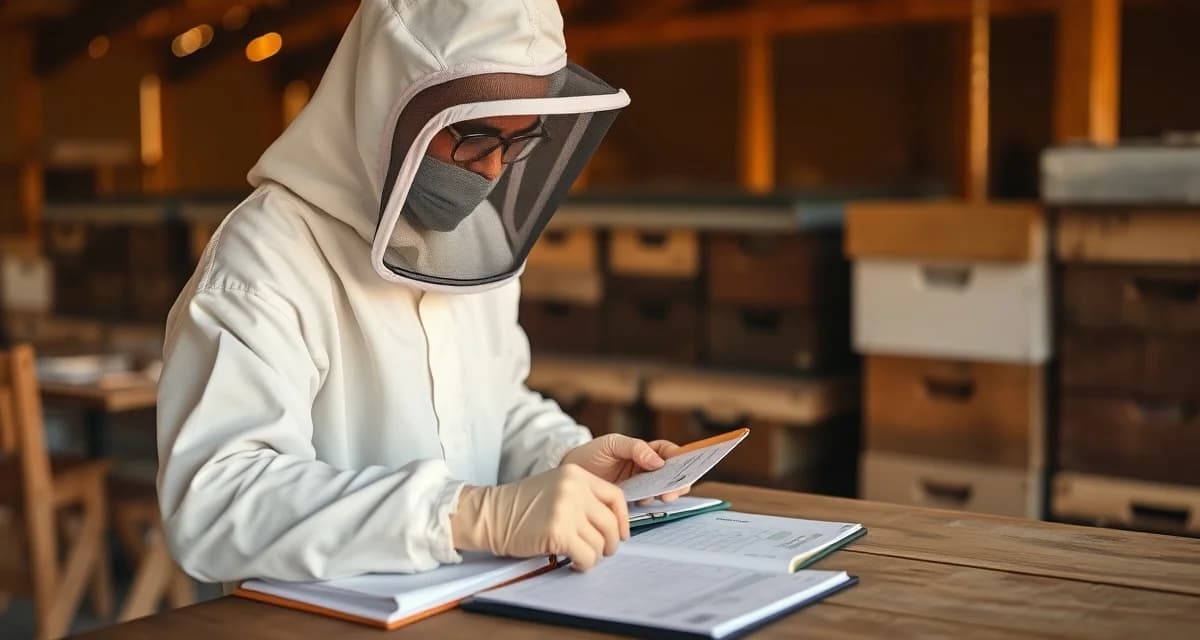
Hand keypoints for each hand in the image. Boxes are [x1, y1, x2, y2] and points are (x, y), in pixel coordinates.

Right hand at [450, 464, 628, 570]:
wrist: (490, 514)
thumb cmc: (520, 506)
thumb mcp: (555, 486)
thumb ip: (582, 497)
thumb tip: (612, 524)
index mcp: (576, 474)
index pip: (615, 496)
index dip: (622, 519)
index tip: (621, 533)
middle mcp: (574, 489)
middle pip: (610, 523)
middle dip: (610, 543)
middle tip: (603, 551)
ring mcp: (567, 510)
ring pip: (600, 543)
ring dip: (594, 555)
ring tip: (580, 556)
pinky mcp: (558, 532)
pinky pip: (587, 556)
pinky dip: (584, 564)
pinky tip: (573, 563)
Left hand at [560, 434, 691, 503]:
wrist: (568, 474)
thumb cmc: (590, 454)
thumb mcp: (611, 444)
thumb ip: (634, 448)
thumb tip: (658, 461)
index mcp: (644, 451)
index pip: (669, 452)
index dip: (680, 457)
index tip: (686, 464)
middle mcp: (646, 468)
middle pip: (672, 473)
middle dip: (679, 480)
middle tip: (675, 487)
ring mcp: (640, 485)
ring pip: (663, 488)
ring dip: (668, 492)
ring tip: (664, 496)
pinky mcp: (630, 500)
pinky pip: (648, 501)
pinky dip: (652, 502)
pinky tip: (646, 501)